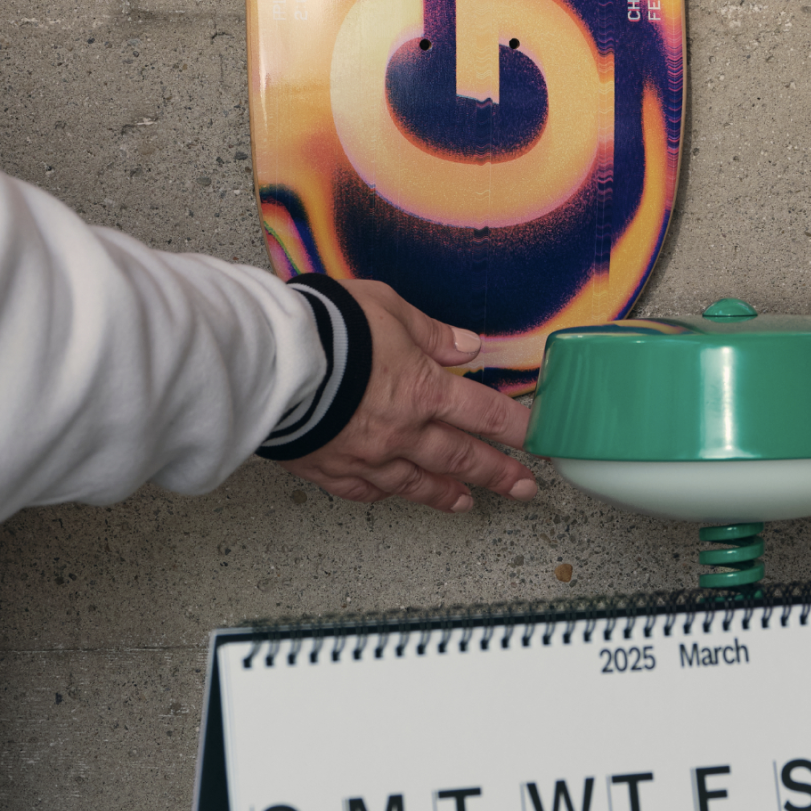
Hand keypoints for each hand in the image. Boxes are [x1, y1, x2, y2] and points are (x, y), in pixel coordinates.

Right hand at [285, 280, 536, 514]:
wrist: (273, 361)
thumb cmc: (328, 326)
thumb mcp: (389, 308)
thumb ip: (430, 332)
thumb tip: (466, 346)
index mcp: (423, 389)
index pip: (485, 414)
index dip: (516, 429)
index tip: (537, 442)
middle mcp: (403, 430)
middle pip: (461, 457)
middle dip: (498, 473)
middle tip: (523, 489)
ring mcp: (368, 456)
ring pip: (418, 482)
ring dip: (448, 493)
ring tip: (469, 502)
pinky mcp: (331, 469)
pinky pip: (368, 490)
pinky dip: (388, 493)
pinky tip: (397, 493)